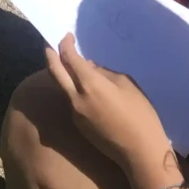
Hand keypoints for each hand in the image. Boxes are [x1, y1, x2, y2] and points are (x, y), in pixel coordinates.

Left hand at [45, 34, 176, 187]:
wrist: (139, 151)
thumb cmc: (139, 114)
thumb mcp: (127, 84)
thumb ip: (104, 73)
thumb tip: (89, 68)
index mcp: (89, 84)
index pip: (69, 58)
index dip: (65, 44)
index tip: (67, 37)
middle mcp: (76, 98)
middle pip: (55, 72)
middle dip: (50, 56)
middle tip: (49, 46)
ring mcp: (75, 113)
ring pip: (62, 87)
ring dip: (62, 74)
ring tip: (70, 65)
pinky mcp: (78, 125)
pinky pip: (71, 100)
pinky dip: (72, 89)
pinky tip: (84, 88)